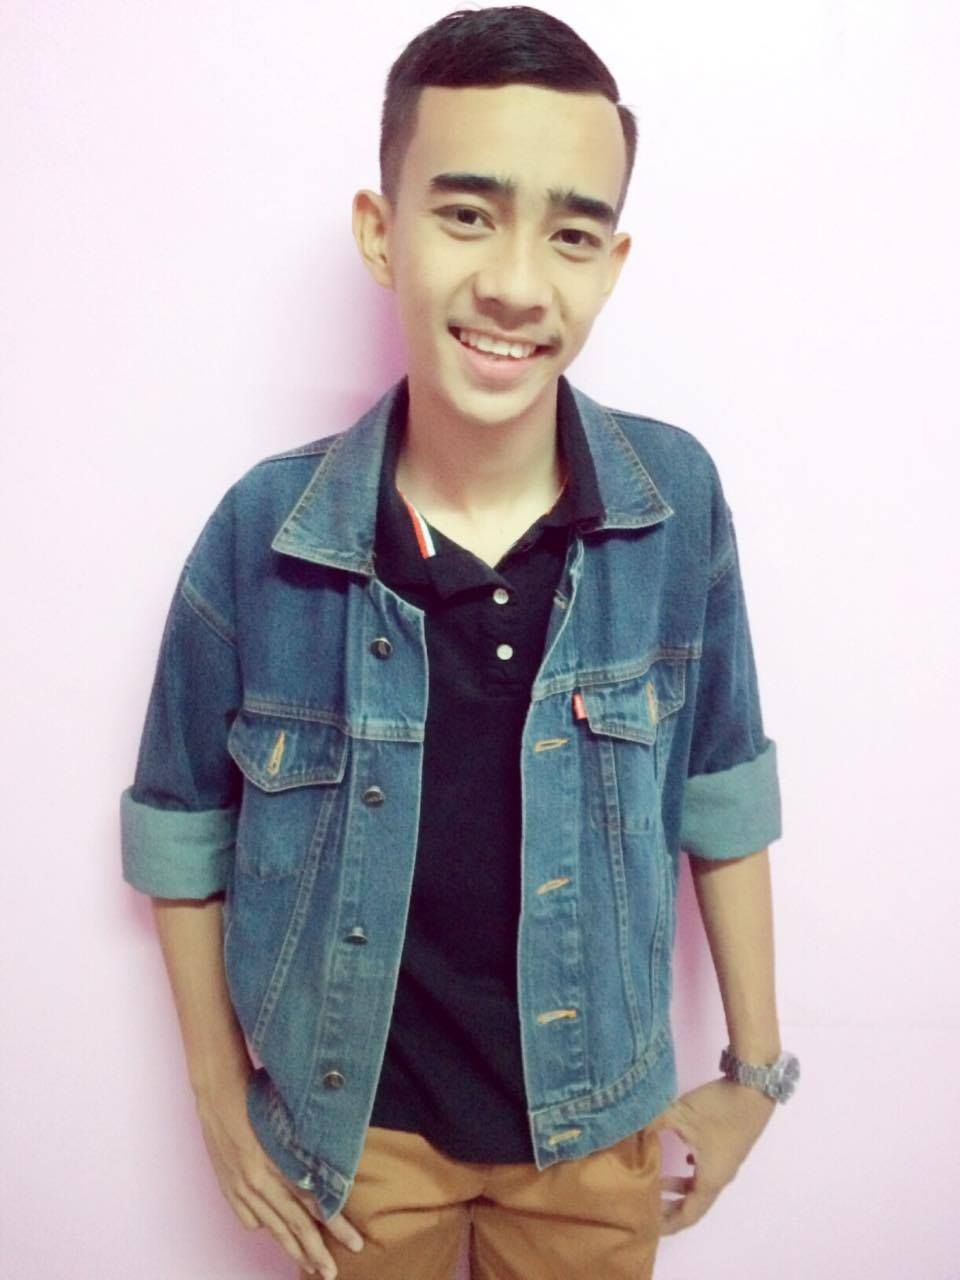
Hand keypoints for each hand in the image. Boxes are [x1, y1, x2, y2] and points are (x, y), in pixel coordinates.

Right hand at [195, 1072, 363, 1277]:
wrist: (217, 1092)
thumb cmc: (258, 1097)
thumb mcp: (288, 1121)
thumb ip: (305, 1150)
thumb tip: (327, 1173)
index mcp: (279, 1163)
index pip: (314, 1204)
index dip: (336, 1226)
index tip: (355, 1243)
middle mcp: (259, 1181)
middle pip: (293, 1225)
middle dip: (315, 1252)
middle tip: (332, 1273)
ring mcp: (241, 1187)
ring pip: (272, 1227)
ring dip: (292, 1249)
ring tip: (309, 1266)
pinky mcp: (228, 1188)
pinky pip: (249, 1217)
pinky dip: (263, 1226)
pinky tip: (273, 1232)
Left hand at [647, 1077, 774, 1234]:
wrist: (753, 1088)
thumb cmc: (718, 1108)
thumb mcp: (680, 1114)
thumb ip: (651, 1124)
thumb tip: (625, 1129)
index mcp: (709, 1180)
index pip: (687, 1215)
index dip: (667, 1224)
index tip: (647, 1227)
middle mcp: (720, 1177)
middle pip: (693, 1205)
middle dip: (670, 1210)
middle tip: (647, 1209)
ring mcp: (725, 1163)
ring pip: (699, 1187)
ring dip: (679, 1189)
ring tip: (656, 1184)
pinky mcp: (727, 1148)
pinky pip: (705, 1171)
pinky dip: (688, 1173)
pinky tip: (678, 1158)